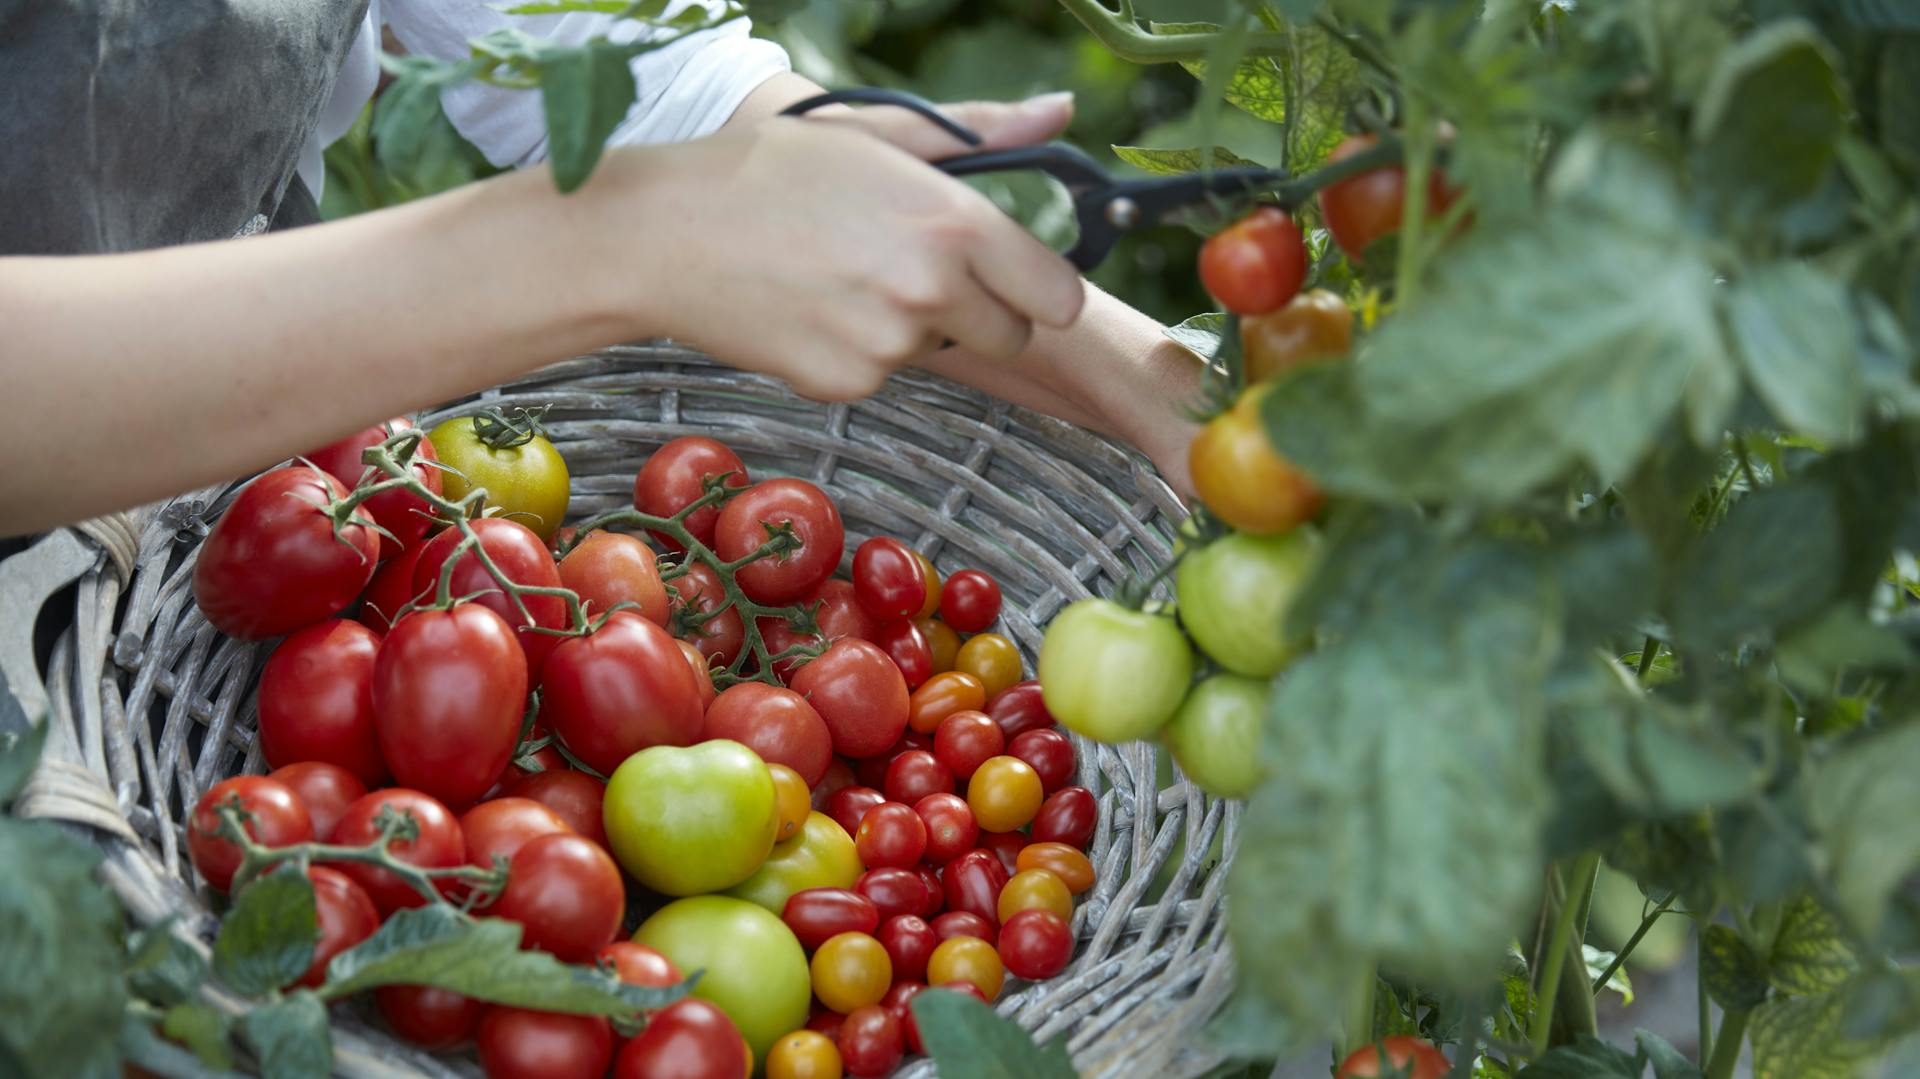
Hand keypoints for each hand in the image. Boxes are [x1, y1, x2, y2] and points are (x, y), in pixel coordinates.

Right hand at [588, 95, 1085, 400]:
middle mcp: (931, 290)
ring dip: (906, 327)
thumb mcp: (875, 134)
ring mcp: (889, 346)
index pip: (1057, 294)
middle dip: (979, 313)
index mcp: (952, 223)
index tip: (1013, 280)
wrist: (664, 233)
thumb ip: (978, 131)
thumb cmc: (769, 170)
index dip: (1038, 289)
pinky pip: (877, 376)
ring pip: (936, 352)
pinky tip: (808, 310)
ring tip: (839, 276)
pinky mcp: (846, 385)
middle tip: (911, 272)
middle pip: (1010, 336)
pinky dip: (852, 353)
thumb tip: (1060, 112)